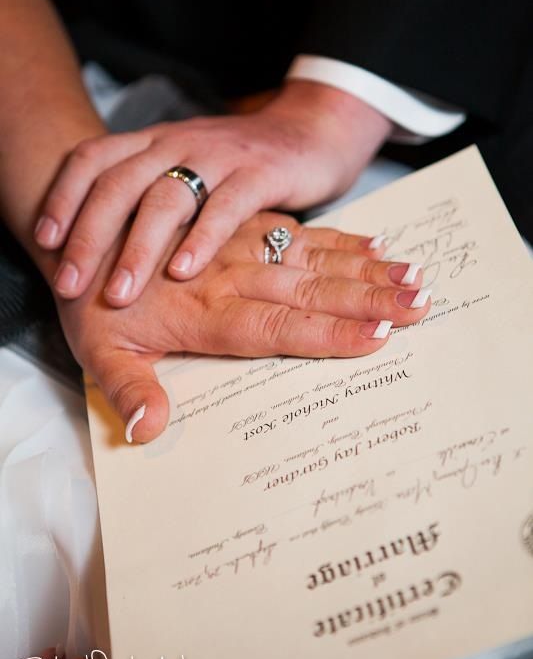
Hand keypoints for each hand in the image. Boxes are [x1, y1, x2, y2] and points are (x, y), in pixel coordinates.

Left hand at [34, 80, 391, 304]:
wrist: (309, 132)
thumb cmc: (238, 164)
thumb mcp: (185, 169)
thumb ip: (148, 195)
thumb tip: (100, 246)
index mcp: (153, 142)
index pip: (93, 158)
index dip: (64, 197)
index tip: (45, 241)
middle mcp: (178, 143)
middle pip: (119, 184)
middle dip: (89, 237)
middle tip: (70, 285)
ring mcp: (219, 156)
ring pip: (166, 197)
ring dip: (138, 248)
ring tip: (120, 293)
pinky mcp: (260, 173)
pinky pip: (226, 206)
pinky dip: (202, 239)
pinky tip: (184, 272)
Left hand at [57, 210, 428, 442]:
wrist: (85, 227)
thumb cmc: (93, 301)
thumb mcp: (97, 352)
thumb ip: (127, 389)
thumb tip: (150, 431)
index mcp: (204, 312)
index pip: (275, 328)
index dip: (326, 334)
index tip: (376, 337)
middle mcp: (232, 276)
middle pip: (309, 290)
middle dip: (367, 300)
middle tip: (418, 305)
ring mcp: (241, 247)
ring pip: (312, 258)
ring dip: (364, 269)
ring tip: (411, 275)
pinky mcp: (243, 226)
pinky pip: (298, 231)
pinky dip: (339, 240)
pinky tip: (373, 245)